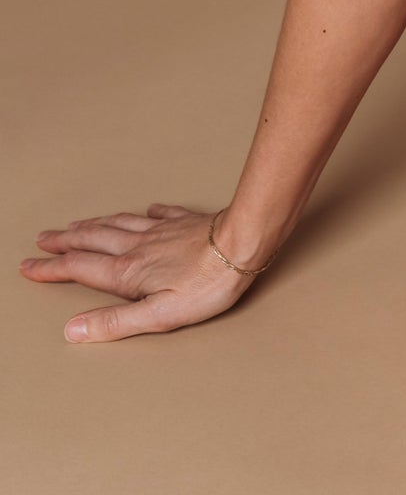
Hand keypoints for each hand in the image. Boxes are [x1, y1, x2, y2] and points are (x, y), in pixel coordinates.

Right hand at [19, 202, 265, 342]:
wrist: (243, 243)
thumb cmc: (207, 285)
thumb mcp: (158, 316)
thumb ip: (114, 322)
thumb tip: (73, 329)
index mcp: (129, 272)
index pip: (80, 269)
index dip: (51, 269)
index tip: (28, 266)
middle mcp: (139, 246)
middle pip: (93, 240)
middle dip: (65, 240)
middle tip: (43, 238)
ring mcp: (163, 231)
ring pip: (120, 224)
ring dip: (94, 224)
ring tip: (78, 223)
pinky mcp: (186, 222)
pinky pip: (161, 213)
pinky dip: (147, 212)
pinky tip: (147, 209)